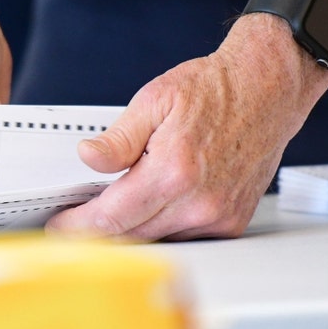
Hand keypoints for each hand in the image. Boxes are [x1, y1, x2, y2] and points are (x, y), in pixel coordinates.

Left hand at [46, 14, 327, 240]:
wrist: (268, 90)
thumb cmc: (217, 90)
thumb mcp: (156, 99)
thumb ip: (119, 138)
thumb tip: (88, 158)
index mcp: (174, 170)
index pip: (112, 217)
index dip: (78, 225)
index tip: (60, 225)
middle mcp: (198, 201)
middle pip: (131, 234)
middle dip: (98, 229)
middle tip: (77, 216)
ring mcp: (218, 215)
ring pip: (157, 238)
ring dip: (132, 228)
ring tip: (116, 204)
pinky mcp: (231, 221)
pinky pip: (184, 236)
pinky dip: (163, 225)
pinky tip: (154, 205)